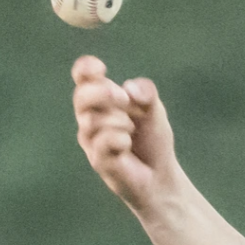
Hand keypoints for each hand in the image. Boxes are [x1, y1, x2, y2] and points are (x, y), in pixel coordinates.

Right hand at [72, 56, 176, 213]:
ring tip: (131, 132)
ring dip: (120, 122)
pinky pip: (104, 140)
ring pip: (94, 120)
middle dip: (104, 94)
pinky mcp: (97, 160)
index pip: (82, 77)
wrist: (162, 177)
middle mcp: (89, 117)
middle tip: (125, 101)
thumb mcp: (155, 110)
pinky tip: (128, 147)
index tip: (101, 68)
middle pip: (81, 96)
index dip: (85, 69)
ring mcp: (90, 140)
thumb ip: (146, 92)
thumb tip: (129, 89)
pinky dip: (121, 140)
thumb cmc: (153, 141)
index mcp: (100, 100)